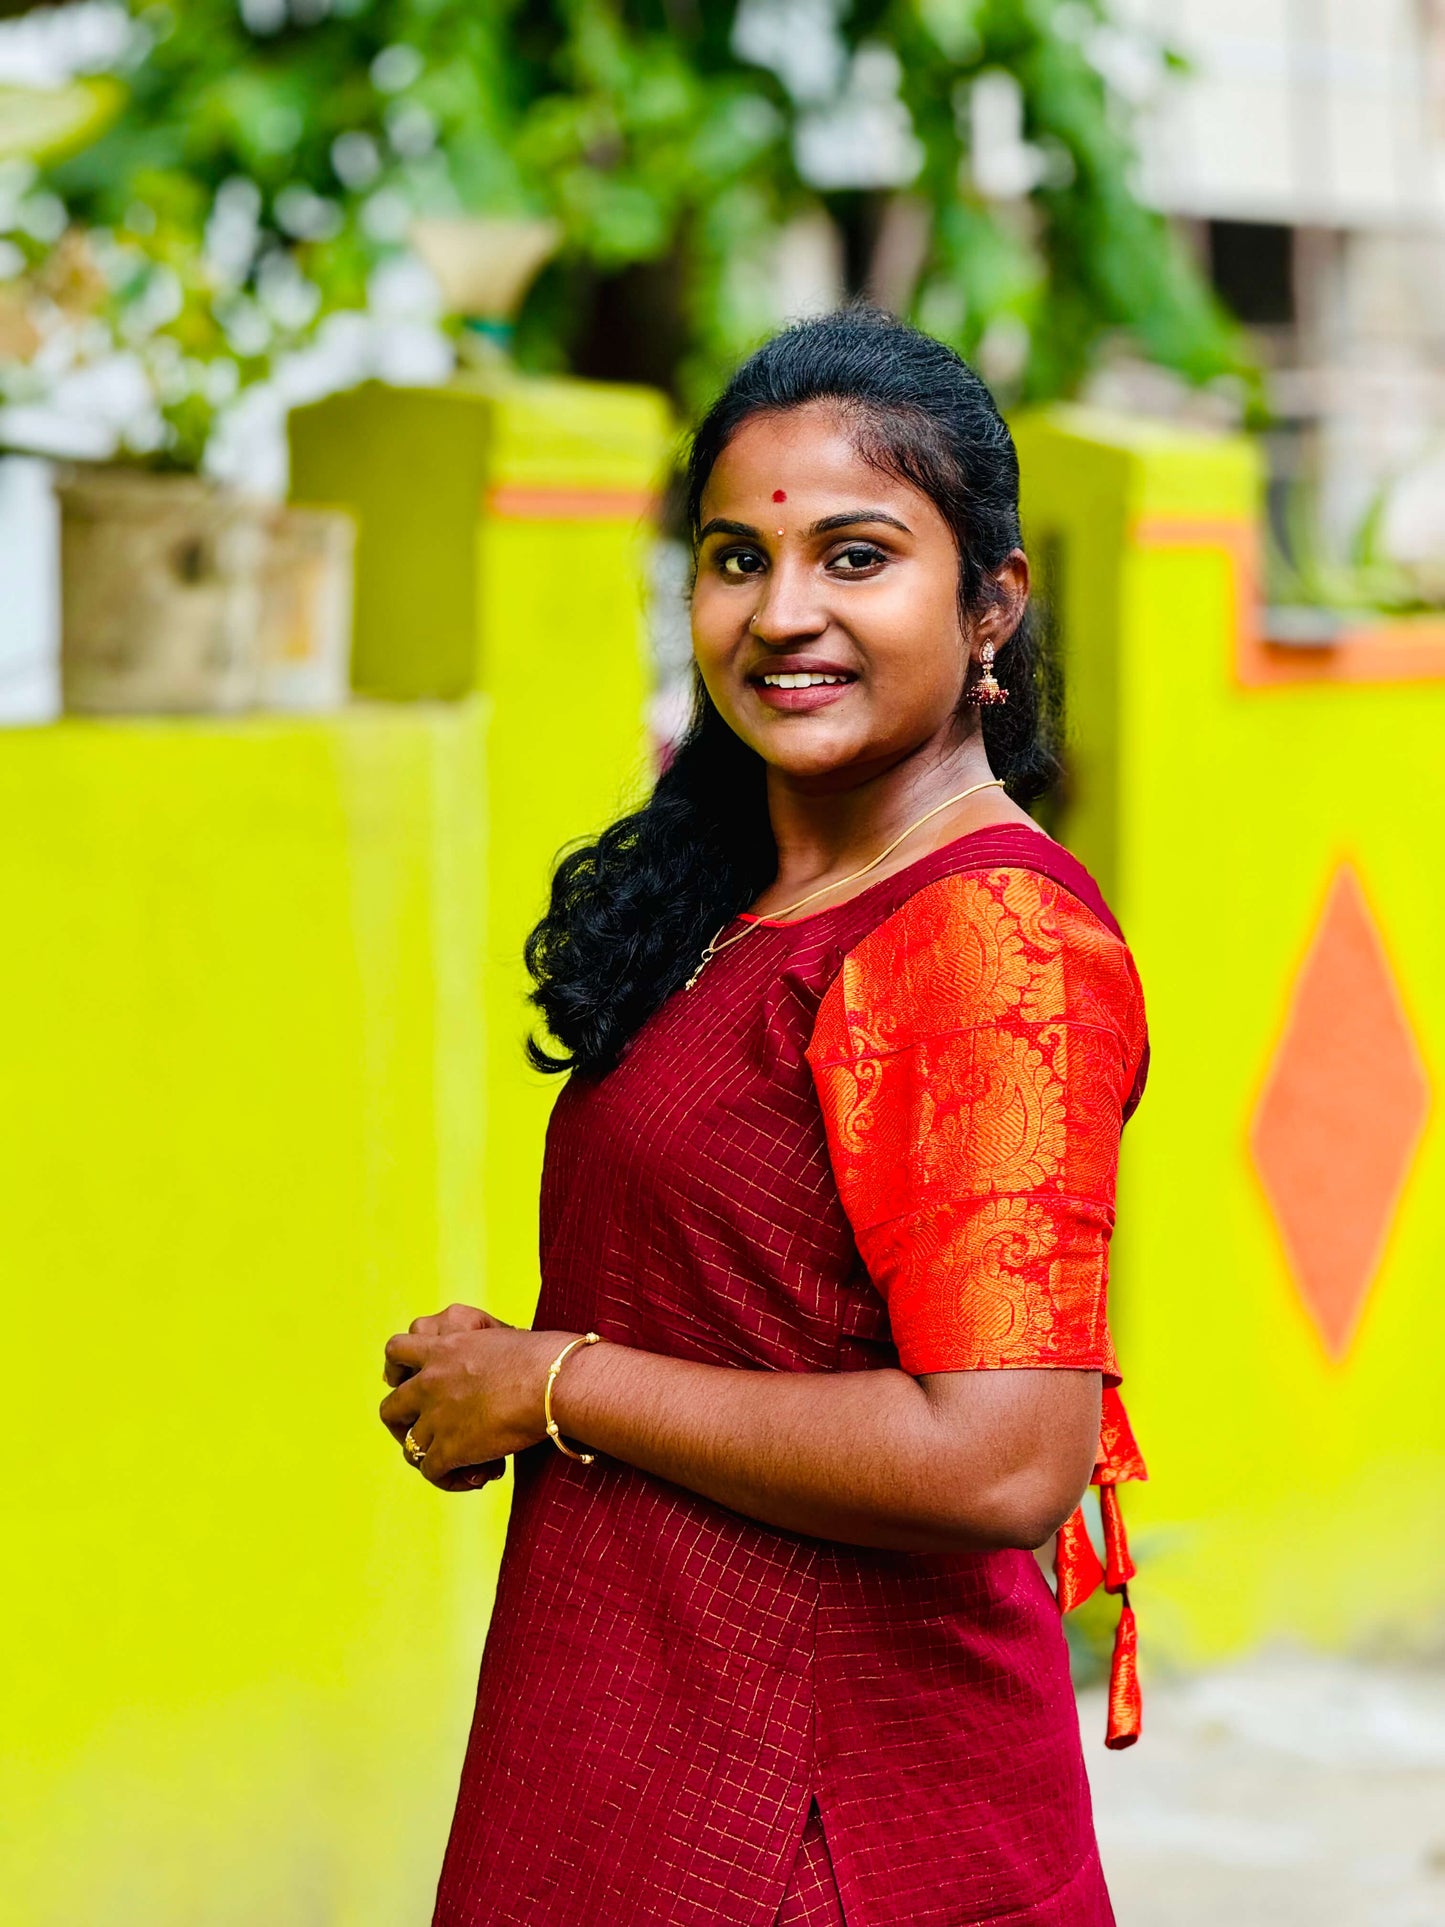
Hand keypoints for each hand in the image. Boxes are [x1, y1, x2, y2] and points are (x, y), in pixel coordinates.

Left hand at [379, 1319, 563, 1491]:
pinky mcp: (449, 1448)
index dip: (397, 1370)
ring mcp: (436, 1416)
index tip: (411, 1382)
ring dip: (429, 1456)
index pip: (396, 1350)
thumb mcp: (502, 1339)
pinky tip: (475, 1477)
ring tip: (454, 1462)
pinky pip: (430, 1472)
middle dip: (403, 1424)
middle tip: (428, 1432)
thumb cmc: (543, 1357)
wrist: (550, 1381)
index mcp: (443, 1347)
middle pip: (389, 1408)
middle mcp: (431, 1381)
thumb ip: (485, 1351)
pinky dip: (448, 1478)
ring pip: (408, 1447)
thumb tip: (497, 1365)